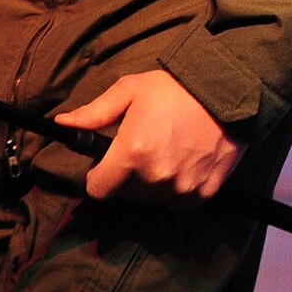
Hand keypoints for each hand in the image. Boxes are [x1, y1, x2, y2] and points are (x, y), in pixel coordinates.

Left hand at [54, 69, 247, 203]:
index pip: (98, 190)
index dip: (99, 177)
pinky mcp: (204, 192)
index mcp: (132, 152)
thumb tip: (63, 123)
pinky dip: (177, 190)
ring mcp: (181, 187)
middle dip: (127, 177)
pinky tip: (183, 164)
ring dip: (152, 185)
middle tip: (142, 150)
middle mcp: (155, 176)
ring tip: (165, 154)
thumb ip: (95, 112)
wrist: (229, 91)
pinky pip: (179, 203)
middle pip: (126, 194)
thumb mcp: (131, 90)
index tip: (107, 165)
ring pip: (152, 200)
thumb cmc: (176, 89)